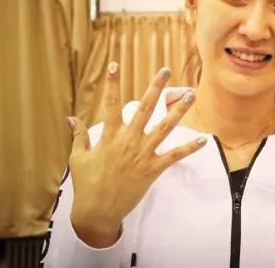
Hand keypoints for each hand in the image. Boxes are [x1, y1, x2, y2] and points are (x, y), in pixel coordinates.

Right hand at [67, 62, 205, 246]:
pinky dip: (189, 148)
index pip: (111, 104)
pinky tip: (203, 139)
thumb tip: (71, 118)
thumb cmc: (86, 184)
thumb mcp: (78, 158)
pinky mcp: (152, 169)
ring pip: (164, 127)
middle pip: (145, 108)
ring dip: (179, 110)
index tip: (115, 64)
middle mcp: (128, 141)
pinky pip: (174, 156)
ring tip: (192, 95)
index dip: (113, 83)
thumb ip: (78, 135)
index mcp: (109, 136)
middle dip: (156, 88)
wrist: (97, 211)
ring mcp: (142, 155)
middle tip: (166, 71)